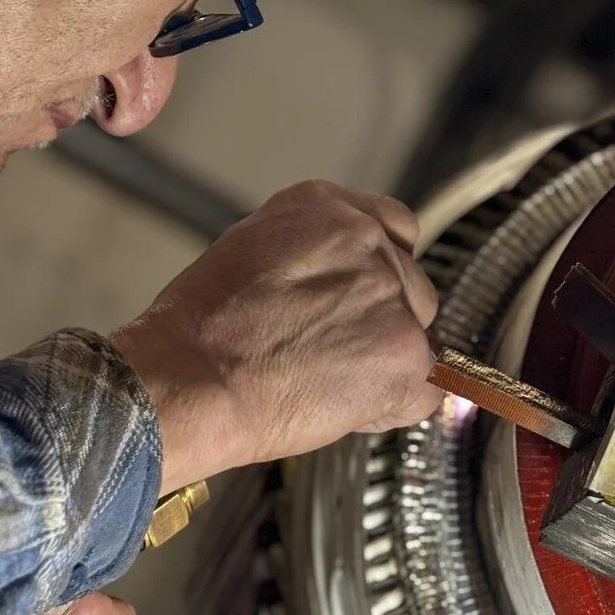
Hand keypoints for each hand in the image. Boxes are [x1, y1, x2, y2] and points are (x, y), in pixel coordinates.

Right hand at [112, 180, 443, 490]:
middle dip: (383, 321)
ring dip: (386, 363)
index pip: (395, 229)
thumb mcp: (252, 250)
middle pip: (411, 286)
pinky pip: (424, 390)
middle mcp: (367, 242)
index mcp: (328, 208)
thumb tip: (340, 280)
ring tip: (323, 381)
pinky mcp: (404, 356)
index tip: (361, 298)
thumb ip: (313, 254)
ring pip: (418, 337)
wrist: (190, 381)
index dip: (380, 271)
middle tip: (328, 352)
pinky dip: (391, 407)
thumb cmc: (199, 329)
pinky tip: (342, 407)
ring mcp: (391, 298)